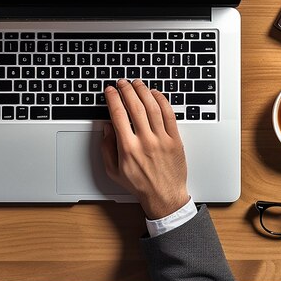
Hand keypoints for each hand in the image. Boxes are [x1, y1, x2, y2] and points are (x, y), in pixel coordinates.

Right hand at [102, 79, 188, 219]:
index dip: (112, 98)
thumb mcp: (114, 171)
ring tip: (137, 83)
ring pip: (152, 107)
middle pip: (135, 106)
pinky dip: (162, 101)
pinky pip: (169, 115)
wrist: (164, 197)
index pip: (118, 115)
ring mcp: (162, 140)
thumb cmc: (140, 185)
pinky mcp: (175, 140)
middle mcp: (145, 142)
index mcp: (128, 148)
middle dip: (126, 90)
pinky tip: (155, 94)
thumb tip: (106, 127)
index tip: (109, 91)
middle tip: (122, 83)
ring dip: (143, 91)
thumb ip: (106, 147)